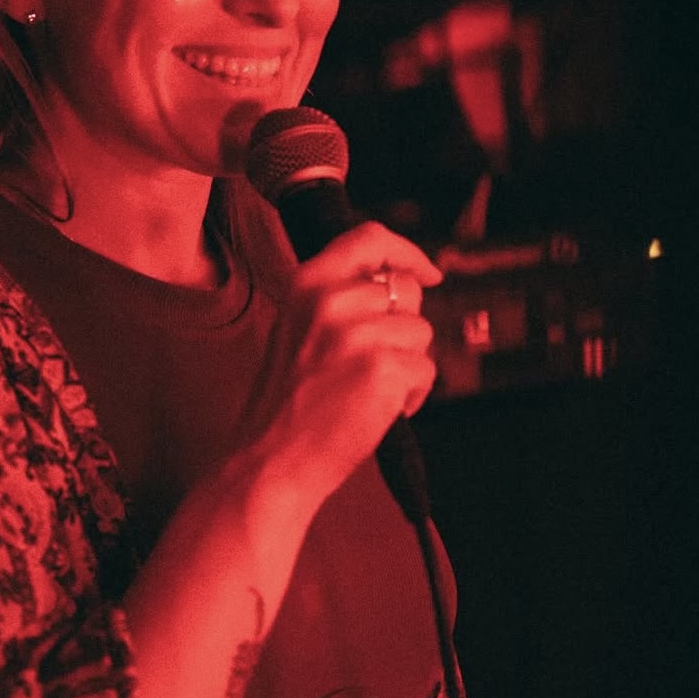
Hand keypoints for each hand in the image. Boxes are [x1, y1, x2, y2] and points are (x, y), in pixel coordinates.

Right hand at [240, 223, 440, 512]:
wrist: (271, 459)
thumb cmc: (287, 402)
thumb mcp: (298, 327)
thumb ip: (340, 298)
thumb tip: (401, 283)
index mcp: (308, 283)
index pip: (370, 238)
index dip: (406, 252)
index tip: (427, 272)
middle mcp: (332, 300)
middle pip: (406, 290)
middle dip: (403, 326)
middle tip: (372, 360)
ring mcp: (359, 334)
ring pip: (420, 332)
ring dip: (406, 363)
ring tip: (368, 390)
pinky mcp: (384, 370)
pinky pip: (426, 370)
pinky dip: (412, 394)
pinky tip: (378, 410)